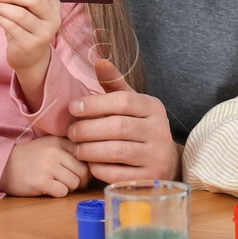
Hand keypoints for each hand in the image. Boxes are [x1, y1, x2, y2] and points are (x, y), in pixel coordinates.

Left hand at [0, 0, 61, 74]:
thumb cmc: (25, 28)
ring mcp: (44, 33)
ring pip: (21, 14)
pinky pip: (12, 27)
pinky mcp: (31, 44)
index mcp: (54, 5)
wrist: (29, 57)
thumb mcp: (21, 8)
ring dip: (1, 7)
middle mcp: (54, 18)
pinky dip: (0, 18)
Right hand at [0, 135, 89, 196]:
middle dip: (80, 180)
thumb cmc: (29, 158)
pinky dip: (59, 194)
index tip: (81, 172)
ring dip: (69, 188)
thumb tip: (93, 165)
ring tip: (57, 184)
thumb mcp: (49, 145)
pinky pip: (62, 192)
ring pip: (74, 183)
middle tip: (72, 182)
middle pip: (83, 171)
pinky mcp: (41, 182)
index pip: (85, 154)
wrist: (3, 166)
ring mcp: (48, 167)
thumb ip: (69, 150)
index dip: (87, 166)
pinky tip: (49, 189)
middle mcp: (55, 152)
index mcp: (59, 141)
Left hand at [67, 59, 179, 182]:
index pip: (123, 101)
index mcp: (153, 107)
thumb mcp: (132, 104)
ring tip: (76, 148)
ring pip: (117, 151)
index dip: (95, 103)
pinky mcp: (148, 177)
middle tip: (71, 132)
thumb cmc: (140, 127)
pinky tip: (89, 163)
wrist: (166, 161)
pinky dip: (98, 168)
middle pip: (118, 126)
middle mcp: (158, 130)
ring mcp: (156, 155)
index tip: (73, 108)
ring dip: (89, 150)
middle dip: (88, 129)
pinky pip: (117, 173)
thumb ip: (115, 84)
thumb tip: (99, 61)